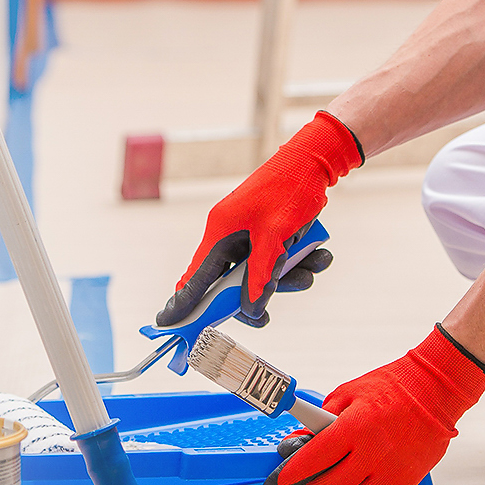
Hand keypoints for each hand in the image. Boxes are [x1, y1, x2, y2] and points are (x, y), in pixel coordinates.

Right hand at [154, 111, 360, 327]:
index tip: (166, 324)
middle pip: (232, 281)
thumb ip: (261, 274)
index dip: (182, 302)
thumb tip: (251, 310)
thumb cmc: (290, 189)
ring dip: (288, 277)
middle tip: (265, 318)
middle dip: (257, 295)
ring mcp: (249, 233)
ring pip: (261, 271)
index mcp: (220, 231)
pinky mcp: (268, 231)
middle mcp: (230, 233)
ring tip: (311, 270)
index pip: (195, 276)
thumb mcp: (276, 236)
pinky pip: (277, 257)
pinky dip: (298, 261)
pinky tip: (319, 254)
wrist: (316, 160)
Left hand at [261, 326, 484, 484]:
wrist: (434, 390)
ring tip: (332, 483)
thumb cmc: (393, 387)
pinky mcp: (407, 483)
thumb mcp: (349, 393)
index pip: (314, 458)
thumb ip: (321, 419)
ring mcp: (392, 472)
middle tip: (303, 484)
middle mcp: (374, 453)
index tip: (281, 480)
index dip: (293, 473)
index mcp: (355, 427)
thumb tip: (298, 441)